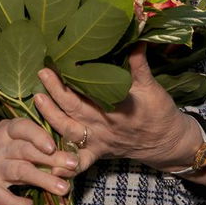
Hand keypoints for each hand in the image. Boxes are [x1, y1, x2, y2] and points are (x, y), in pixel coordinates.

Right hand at [0, 117, 78, 204]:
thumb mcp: (5, 136)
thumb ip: (29, 139)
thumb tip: (65, 150)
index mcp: (4, 131)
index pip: (21, 128)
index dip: (38, 135)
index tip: (53, 145)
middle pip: (26, 152)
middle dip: (52, 159)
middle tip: (73, 166)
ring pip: (20, 172)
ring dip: (43, 180)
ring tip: (64, 188)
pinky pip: (4, 198)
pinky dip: (20, 204)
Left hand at [34, 46, 195, 172]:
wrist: (168, 142)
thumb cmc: (160, 111)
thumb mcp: (152, 87)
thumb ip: (140, 65)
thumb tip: (136, 39)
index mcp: (117, 107)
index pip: (91, 90)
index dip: (74, 78)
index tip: (59, 62)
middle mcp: (104, 125)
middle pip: (75, 108)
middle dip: (56, 91)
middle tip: (42, 73)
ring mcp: (98, 141)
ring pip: (70, 130)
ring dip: (51, 116)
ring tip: (38, 99)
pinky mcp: (97, 153)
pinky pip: (80, 161)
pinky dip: (66, 164)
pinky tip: (49, 164)